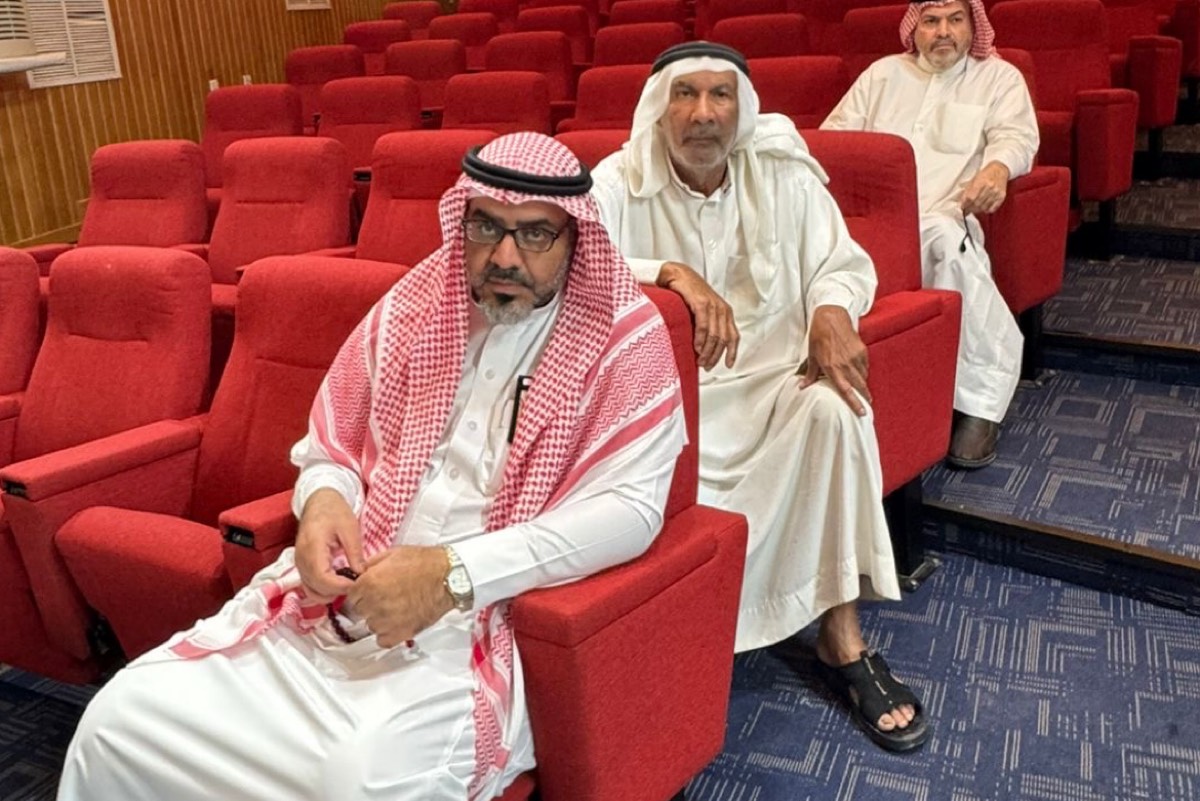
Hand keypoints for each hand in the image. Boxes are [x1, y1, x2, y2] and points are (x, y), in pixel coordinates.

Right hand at [294, 488, 363, 602]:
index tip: (356, 584)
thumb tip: (361, 574)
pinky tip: (338, 584)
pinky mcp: (302, 565)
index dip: (339, 586)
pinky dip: (323, 590)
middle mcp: (301, 558)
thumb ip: (355, 553)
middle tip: (356, 585)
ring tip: (348, 585)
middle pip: (315, 588)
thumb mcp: (350, 528)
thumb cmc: (334, 511)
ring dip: (329, 594)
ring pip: (310, 590)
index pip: (322, 577)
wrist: (319, 502)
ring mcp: (299, 563)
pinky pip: (309, 585)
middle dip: (336, 592)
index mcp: (312, 546)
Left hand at [348, 546, 454, 647]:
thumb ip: (370, 565)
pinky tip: (396, 621)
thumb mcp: (392, 554)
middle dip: (368, 604)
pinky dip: (387, 633)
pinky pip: (382, 640)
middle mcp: (374, 603)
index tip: (367, 592)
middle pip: (358, 611)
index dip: (359, 592)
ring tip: (395, 607)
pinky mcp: (400, 633)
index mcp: (369, 582)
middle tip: (384, 597)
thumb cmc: (425, 563)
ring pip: (370, 626)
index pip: (349, 595)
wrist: (448, 577)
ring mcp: (386, 621)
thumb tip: (358, 572)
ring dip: (378, 618)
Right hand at [657, 261, 739, 370]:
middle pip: (723, 339)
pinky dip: (701, 340)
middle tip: (706, 366)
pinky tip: (696, 348)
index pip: (733, 336)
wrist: (677, 274)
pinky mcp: (701, 303)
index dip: (732, 352)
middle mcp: (722, 309)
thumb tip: (706, 347)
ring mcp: (713, 305)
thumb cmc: (688, 293)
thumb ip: (708, 324)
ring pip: (714, 335)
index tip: (728, 365)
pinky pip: (704, 326)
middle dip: (715, 356)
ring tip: (700, 361)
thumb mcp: (703, 310)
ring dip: (707, 352)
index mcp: (725, 311)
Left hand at [798, 305, 870, 415]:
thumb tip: (803, 386)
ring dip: (863, 385)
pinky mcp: (862, 350)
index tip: (862, 412)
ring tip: (863, 390)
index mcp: (832, 368)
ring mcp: (855, 357)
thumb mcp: (812, 356)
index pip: (846, 390)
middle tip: (866, 406)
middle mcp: (845, 364)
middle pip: (859, 386)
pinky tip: (860, 373)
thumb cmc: (818, 336)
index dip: (854, 402)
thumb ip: (811, 374)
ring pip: (863, 377)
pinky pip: (865, 366)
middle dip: (864, 397)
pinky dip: (863, 371)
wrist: (831, 317)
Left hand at [959, 161, 1009, 215]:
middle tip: (966, 209)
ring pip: (984, 207)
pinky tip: (983, 208)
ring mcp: (996, 192)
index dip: (965, 204)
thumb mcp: (974, 179)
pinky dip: (986, 210)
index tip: (962, 207)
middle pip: (977, 203)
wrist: (1000, 169)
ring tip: (973, 209)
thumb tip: (960, 201)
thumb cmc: (986, 174)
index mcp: (981, 181)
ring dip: (977, 210)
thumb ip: (967, 190)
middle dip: (970, 208)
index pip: (971, 197)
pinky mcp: (1001, 197)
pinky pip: (992, 209)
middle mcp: (990, 187)